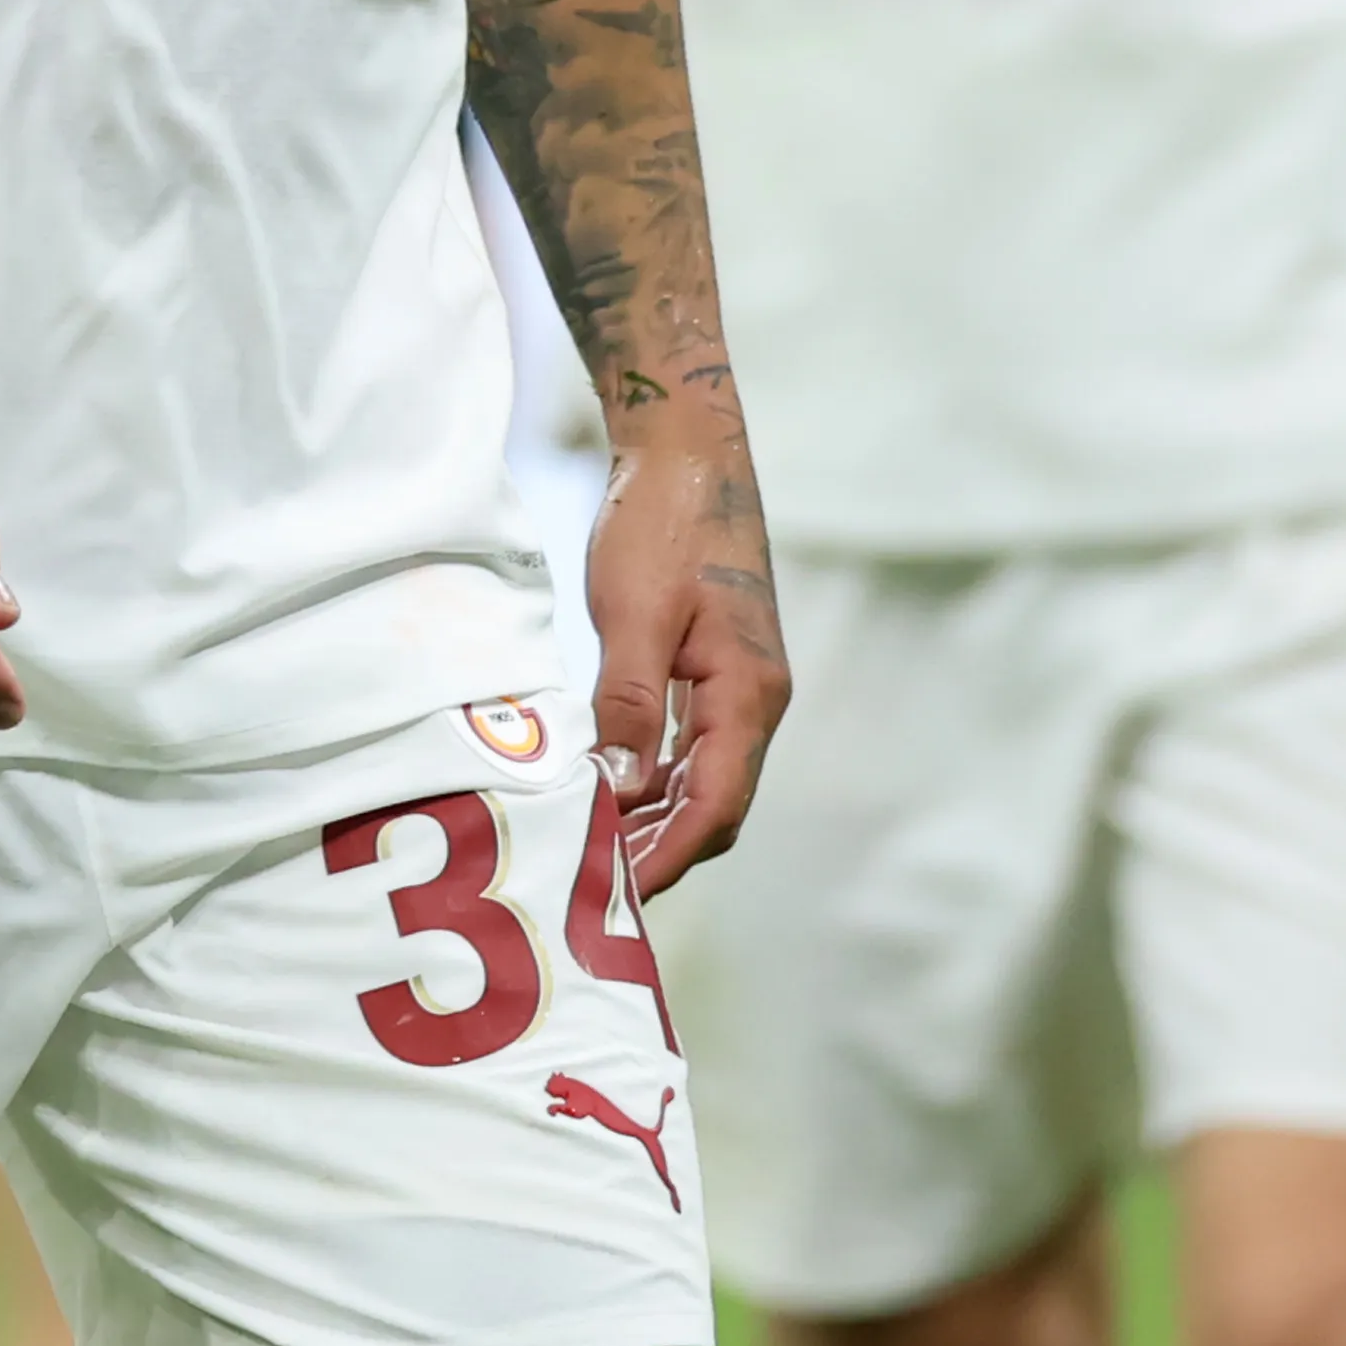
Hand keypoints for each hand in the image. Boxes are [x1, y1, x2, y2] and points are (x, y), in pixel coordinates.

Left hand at [576, 408, 785, 895]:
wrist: (687, 449)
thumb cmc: (663, 522)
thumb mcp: (634, 615)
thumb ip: (629, 706)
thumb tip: (617, 792)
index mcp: (749, 693)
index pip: (716, 807)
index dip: (667, 858)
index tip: (614, 896)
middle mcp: (755, 700)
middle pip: (715, 806)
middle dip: (660, 852)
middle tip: (589, 886)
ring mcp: (738, 686)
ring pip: (702, 779)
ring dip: (653, 818)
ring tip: (590, 850)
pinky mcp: (715, 669)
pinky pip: (688, 746)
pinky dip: (651, 777)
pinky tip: (607, 788)